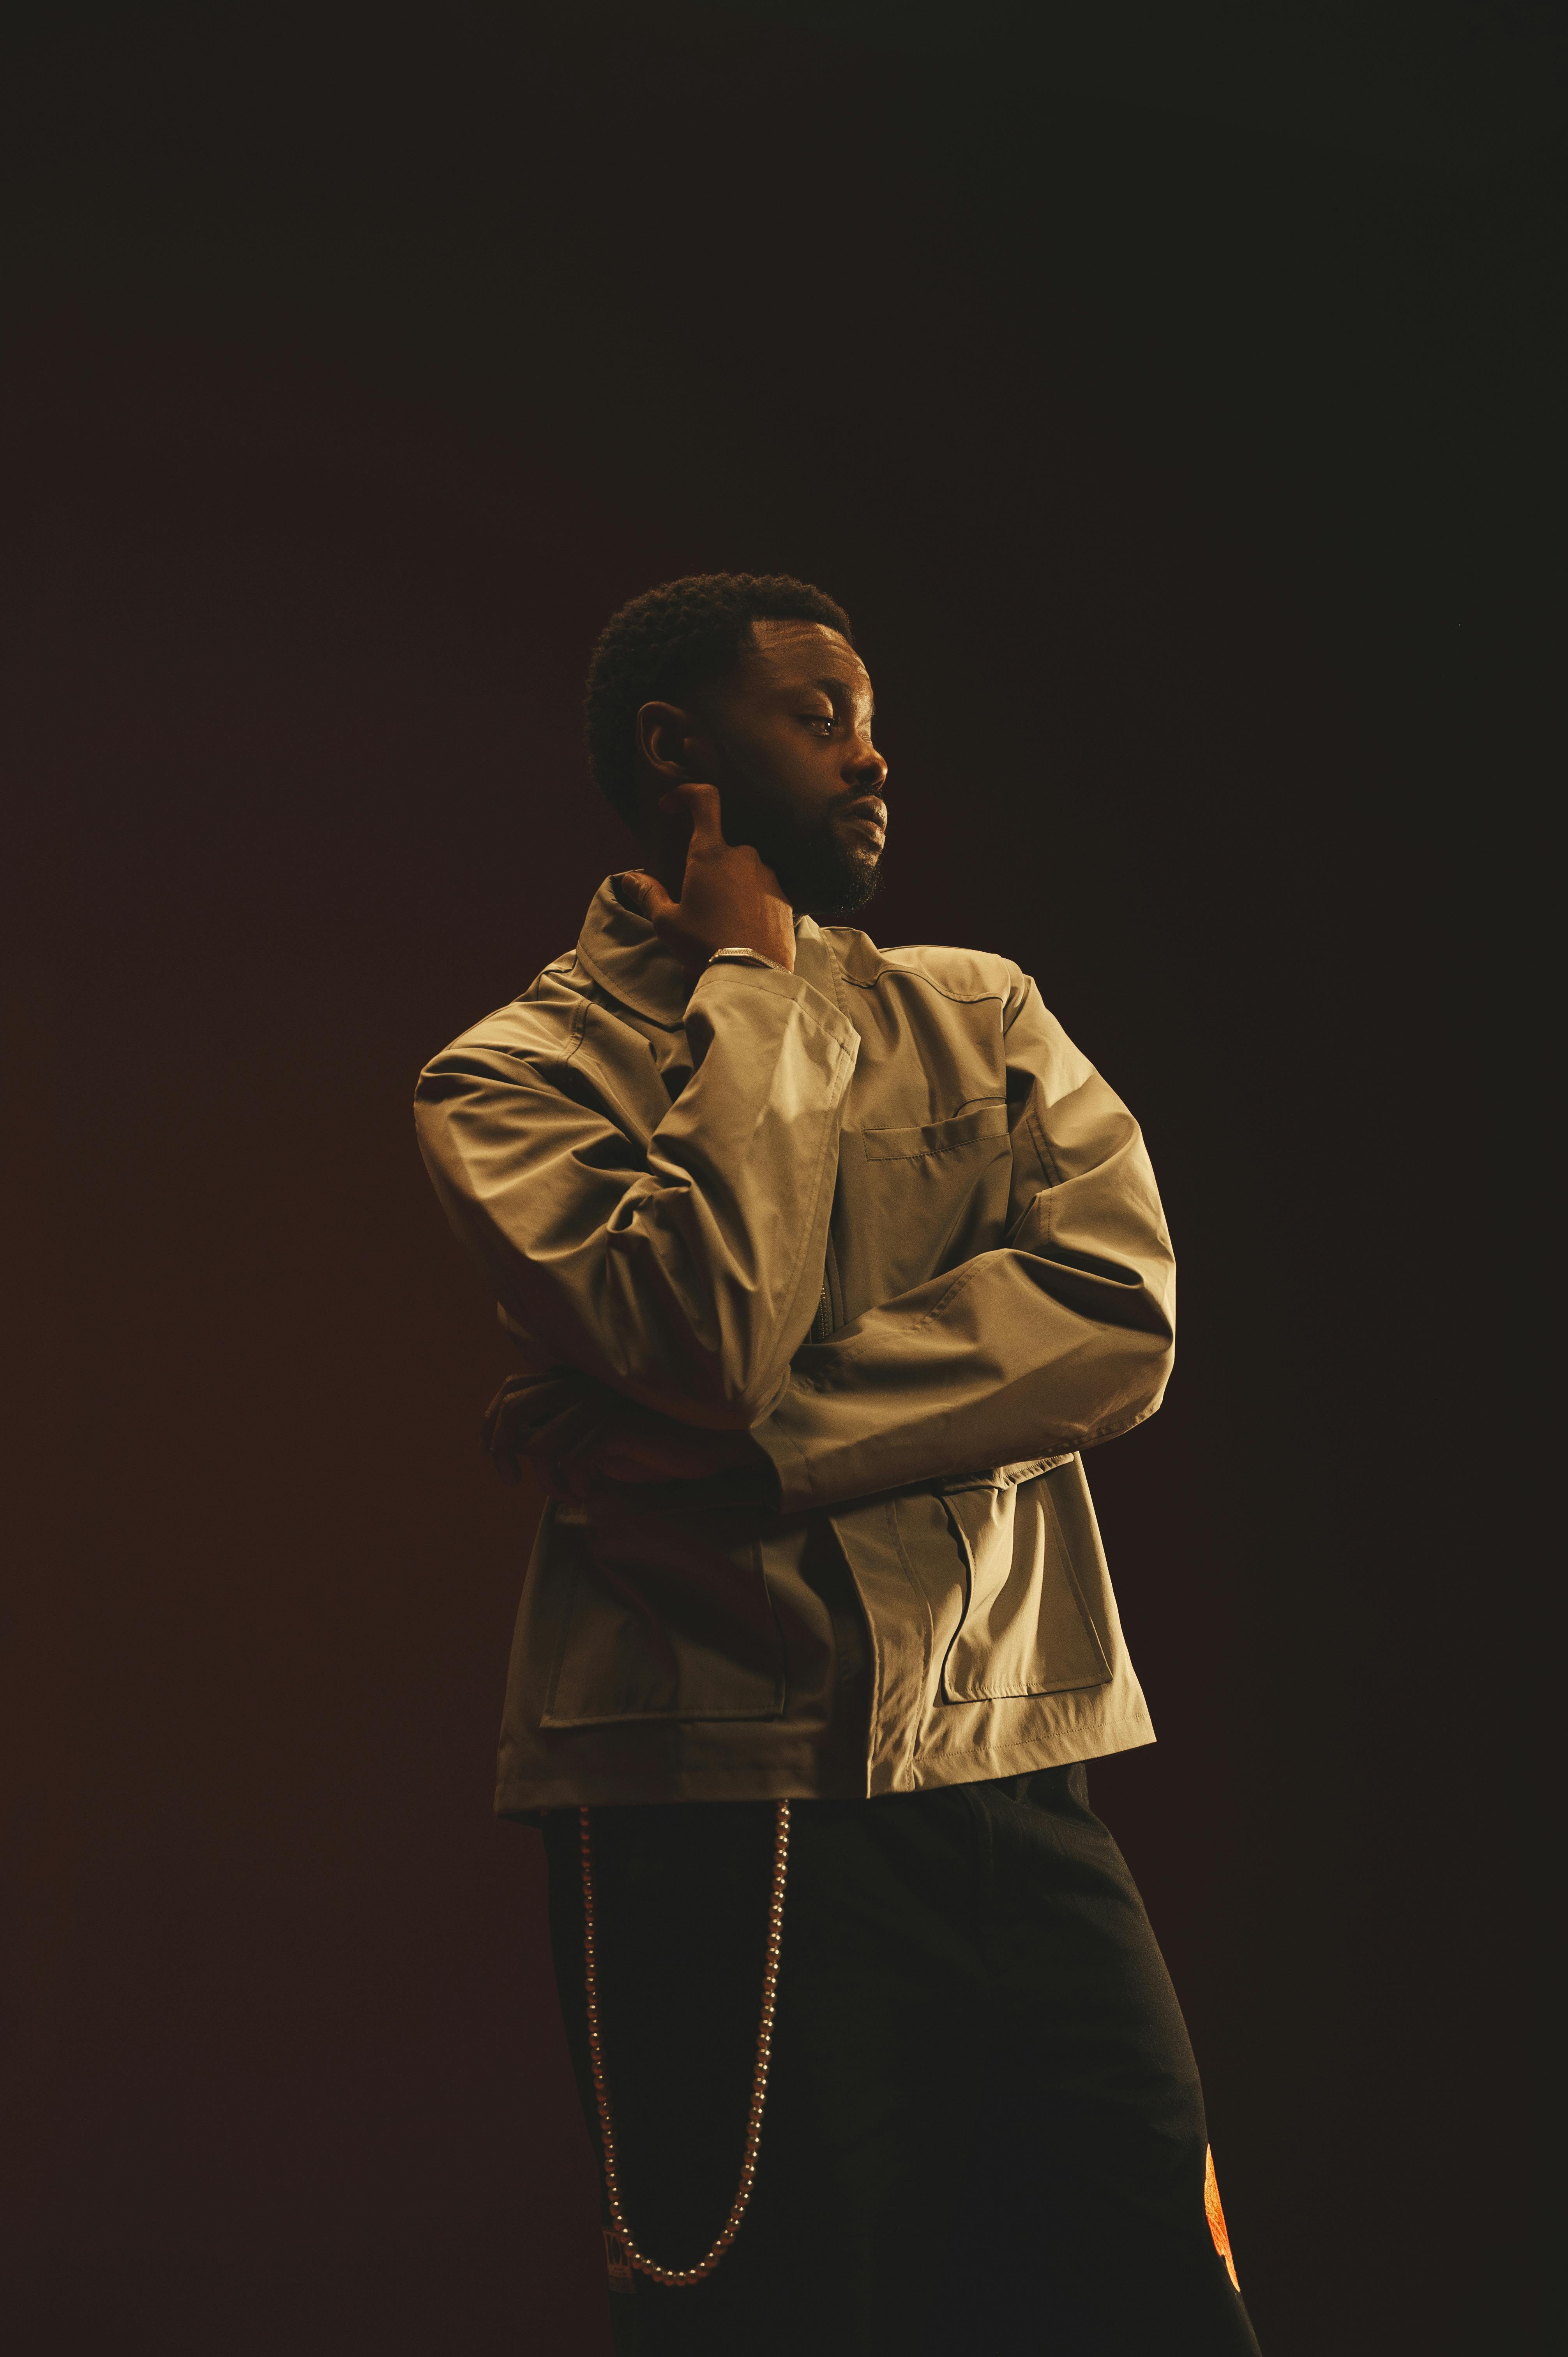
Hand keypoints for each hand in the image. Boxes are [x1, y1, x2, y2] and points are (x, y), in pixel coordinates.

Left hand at [482, 1368, 769, 1499]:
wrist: (696, 1448)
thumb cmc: (643, 1447)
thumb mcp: (590, 1439)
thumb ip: (557, 1433)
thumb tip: (515, 1449)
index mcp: (570, 1381)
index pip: (510, 1391)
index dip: (491, 1426)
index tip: (496, 1460)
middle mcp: (580, 1384)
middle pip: (514, 1409)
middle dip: (502, 1450)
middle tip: (511, 1481)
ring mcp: (599, 1402)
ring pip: (543, 1444)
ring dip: (548, 1481)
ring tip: (568, 1494)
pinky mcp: (617, 1424)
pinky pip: (574, 1460)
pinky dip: (574, 1485)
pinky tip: (589, 1492)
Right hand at [620, 782, 794, 975]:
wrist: (752, 976)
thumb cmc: (705, 946)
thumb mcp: (667, 923)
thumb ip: (648, 894)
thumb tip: (630, 878)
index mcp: (711, 854)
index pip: (704, 800)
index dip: (686, 793)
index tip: (672, 806)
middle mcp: (743, 856)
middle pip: (720, 846)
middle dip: (707, 868)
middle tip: (696, 902)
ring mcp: (768, 875)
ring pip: (743, 870)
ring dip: (730, 886)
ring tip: (721, 923)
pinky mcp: (785, 897)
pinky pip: (762, 889)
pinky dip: (750, 902)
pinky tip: (741, 929)